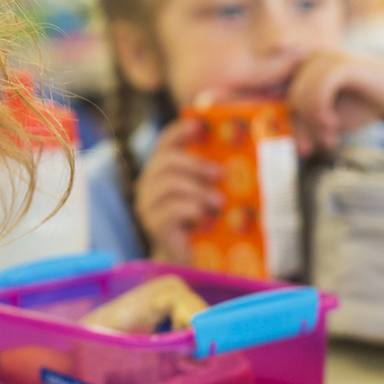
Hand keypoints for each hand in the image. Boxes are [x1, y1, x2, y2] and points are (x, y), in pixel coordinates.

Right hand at [134, 119, 222, 263]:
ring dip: (198, 190)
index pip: (165, 142)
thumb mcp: (207, 192)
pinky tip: (205, 216)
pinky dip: (192, 209)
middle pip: (166, 160)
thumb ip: (212, 175)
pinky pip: (172, 209)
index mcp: (161, 171)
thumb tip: (235, 158)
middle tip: (220, 173)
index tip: (199, 125)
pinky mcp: (153, 225)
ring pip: (170, 183)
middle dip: (196, 163)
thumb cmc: (203, 221)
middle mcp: (149, 185)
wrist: (190, 258)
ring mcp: (148, 205)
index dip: (180, 130)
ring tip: (219, 201)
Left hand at [287, 50, 383, 153]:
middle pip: (291, 100)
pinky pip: (318, 91)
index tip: (306, 149)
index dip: (292, 127)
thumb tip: (295, 146)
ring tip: (330, 137)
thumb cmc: (364, 105)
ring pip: (302, 96)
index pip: (285, 101)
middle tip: (323, 143)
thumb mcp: (329, 121)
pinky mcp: (341, 63)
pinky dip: (320, 112)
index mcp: (305, 70)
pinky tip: (333, 124)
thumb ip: (309, 128)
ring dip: (313, 124)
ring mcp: (325, 58)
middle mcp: (311, 59)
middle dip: (304, 128)